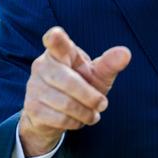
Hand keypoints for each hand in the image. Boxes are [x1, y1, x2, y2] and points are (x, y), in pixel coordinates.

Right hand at [18, 26, 130, 156]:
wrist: (55, 114)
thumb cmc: (81, 86)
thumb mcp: (97, 75)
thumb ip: (110, 64)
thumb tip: (126, 53)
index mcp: (60, 52)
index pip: (55, 42)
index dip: (55, 39)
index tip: (55, 35)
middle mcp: (43, 65)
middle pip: (70, 82)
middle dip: (91, 97)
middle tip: (103, 104)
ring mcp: (34, 86)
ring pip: (66, 103)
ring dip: (86, 113)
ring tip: (92, 114)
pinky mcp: (32, 108)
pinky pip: (59, 118)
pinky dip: (75, 122)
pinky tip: (78, 120)